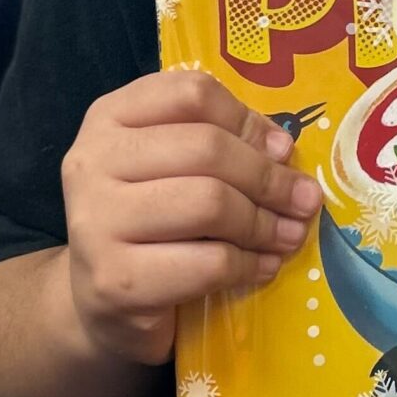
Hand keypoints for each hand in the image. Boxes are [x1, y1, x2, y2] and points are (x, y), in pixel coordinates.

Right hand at [60, 69, 319, 364]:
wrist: (99, 303)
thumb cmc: (148, 224)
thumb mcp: (170, 168)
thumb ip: (217, 143)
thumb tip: (282, 149)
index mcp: (109, 118)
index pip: (191, 93)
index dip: (247, 120)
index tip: (282, 150)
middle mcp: (92, 162)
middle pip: (207, 148)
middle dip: (269, 177)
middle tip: (304, 200)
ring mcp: (97, 222)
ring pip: (210, 204)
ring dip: (264, 223)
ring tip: (289, 235)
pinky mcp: (116, 281)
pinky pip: (208, 263)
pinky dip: (249, 265)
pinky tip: (263, 267)